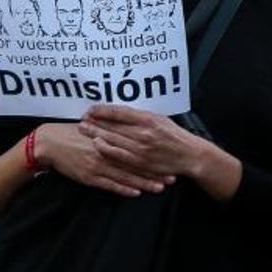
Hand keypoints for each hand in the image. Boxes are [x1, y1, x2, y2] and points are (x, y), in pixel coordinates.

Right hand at [34, 123, 173, 197]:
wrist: (51, 143)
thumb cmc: (74, 133)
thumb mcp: (95, 126)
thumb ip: (112, 130)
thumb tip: (132, 131)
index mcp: (108, 137)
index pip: (136, 148)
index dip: (153, 155)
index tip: (168, 160)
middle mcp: (106, 151)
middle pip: (135, 163)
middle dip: (154, 171)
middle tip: (171, 177)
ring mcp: (98, 164)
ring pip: (125, 175)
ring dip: (144, 182)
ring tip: (160, 187)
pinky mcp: (89, 176)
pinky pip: (109, 184)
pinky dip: (123, 189)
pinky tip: (136, 193)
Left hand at [78, 105, 207, 178]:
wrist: (189, 155)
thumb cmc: (174, 135)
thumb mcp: (160, 118)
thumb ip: (141, 116)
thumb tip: (121, 112)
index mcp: (149, 119)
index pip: (120, 112)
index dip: (103, 110)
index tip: (92, 109)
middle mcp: (144, 133)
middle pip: (114, 126)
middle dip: (95, 122)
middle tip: (81, 118)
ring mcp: (142, 149)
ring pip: (114, 140)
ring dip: (97, 134)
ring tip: (84, 130)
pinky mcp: (141, 162)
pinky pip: (120, 155)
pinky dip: (107, 149)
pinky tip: (97, 144)